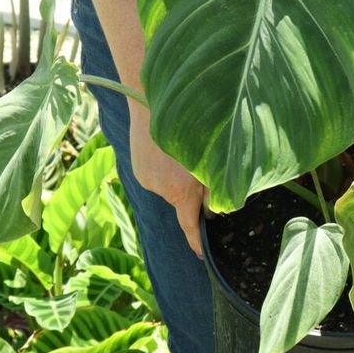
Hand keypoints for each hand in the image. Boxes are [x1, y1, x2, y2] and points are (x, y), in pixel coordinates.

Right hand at [128, 100, 208, 257]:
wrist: (149, 99)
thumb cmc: (190, 123)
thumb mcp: (210, 158)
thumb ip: (214, 188)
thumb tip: (215, 208)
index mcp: (180, 189)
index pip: (189, 224)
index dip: (196, 240)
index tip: (201, 254)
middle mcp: (160, 187)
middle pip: (182, 201)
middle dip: (193, 193)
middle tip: (201, 173)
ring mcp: (145, 177)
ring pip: (171, 185)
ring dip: (179, 176)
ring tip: (181, 152)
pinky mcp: (138, 166)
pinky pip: (158, 174)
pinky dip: (167, 167)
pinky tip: (169, 149)